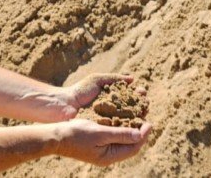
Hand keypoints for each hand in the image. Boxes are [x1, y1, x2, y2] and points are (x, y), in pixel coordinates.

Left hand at [20, 73, 138, 122]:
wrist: (64, 106)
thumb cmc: (79, 91)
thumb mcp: (97, 80)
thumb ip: (114, 78)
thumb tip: (133, 79)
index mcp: (112, 97)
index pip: (130, 96)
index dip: (138, 95)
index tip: (142, 92)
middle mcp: (112, 110)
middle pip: (132, 109)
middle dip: (140, 106)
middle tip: (146, 105)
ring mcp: (109, 121)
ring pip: (127, 121)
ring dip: (137, 119)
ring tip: (143, 116)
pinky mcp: (104, 131)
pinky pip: (118, 130)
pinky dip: (127, 129)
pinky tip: (134, 127)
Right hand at [52, 118, 151, 165]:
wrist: (56, 136)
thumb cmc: (77, 134)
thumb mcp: (100, 132)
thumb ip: (120, 134)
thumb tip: (140, 134)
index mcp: (109, 156)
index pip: (133, 147)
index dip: (143, 135)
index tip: (150, 122)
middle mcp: (108, 155)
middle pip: (130, 144)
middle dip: (139, 131)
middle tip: (146, 116)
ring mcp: (102, 150)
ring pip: (122, 139)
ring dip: (131, 127)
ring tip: (138, 115)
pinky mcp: (97, 142)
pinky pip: (114, 135)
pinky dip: (120, 126)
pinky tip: (123, 116)